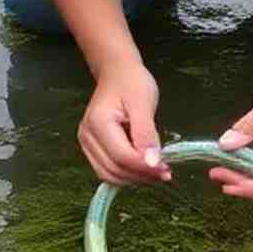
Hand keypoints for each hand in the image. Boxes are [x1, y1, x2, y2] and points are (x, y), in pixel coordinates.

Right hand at [79, 59, 168, 186]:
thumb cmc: (132, 83)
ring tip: (156, 172)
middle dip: (140, 176)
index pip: (122, 157)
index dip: (144, 167)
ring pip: (108, 175)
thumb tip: (153, 163)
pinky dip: (126, 174)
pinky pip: (107, 170)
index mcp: (99, 123)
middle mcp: (87, 136)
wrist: (117, 73)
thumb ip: (146, 134)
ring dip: (133, 178)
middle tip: (165, 173)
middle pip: (114, 169)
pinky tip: (143, 168)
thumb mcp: (143, 104)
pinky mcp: (91, 148)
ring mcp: (86, 143)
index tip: (166, 170)